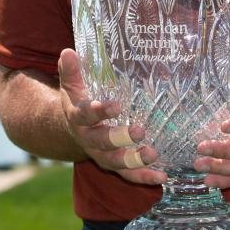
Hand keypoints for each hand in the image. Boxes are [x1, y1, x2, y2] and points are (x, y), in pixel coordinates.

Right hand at [57, 49, 164, 184]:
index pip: (85, 115)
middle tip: (139, 131)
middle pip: (102, 143)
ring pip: (116, 163)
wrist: (73, 129)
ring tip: (152, 154)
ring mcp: (102, 155)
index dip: (99, 111)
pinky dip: (144, 178)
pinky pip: (128, 175)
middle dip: (120, 138)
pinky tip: (162, 177)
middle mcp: (88, 140)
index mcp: (77, 118)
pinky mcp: (115, 165)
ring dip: (134, 161)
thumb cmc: (78, 100)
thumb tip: (68, 51)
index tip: (116, 105)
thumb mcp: (71, 85)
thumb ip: (70, 70)